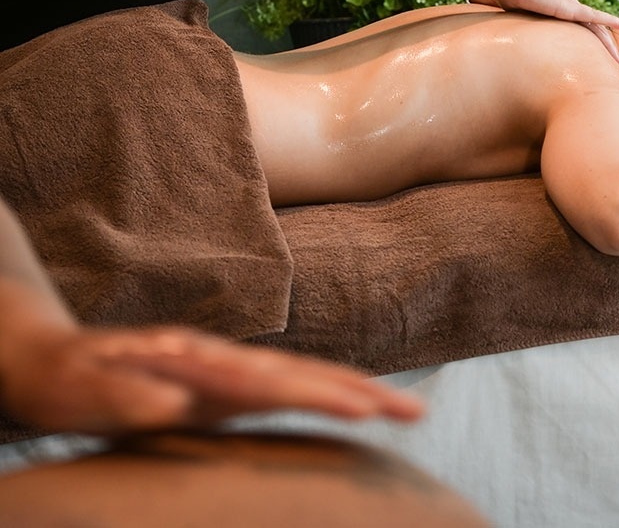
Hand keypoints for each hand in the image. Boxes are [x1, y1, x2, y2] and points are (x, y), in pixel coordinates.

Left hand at [1, 324, 423, 433]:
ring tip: (406, 411)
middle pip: (307, 375)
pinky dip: (330, 398)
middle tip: (417, 412)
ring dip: (358, 393)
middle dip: (364, 392)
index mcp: (198, 362)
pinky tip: (353, 409)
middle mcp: (225, 364)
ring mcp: (230, 376)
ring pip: (306, 380)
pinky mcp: (226, 392)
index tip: (365, 408)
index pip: (272, 382)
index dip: (320, 394)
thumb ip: (126, 397)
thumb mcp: (80, 388)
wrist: (51, 357)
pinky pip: (290, 393)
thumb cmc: (63, 378)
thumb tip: (177, 405)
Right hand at [472, 0, 618, 61]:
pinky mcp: (568, 7)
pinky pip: (594, 17)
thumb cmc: (504, 0)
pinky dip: (609, 21)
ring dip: (610, 45)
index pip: (580, 32)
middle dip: (606, 50)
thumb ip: (522, 32)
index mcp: (557, 14)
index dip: (592, 46)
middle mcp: (566, 9)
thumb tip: (510, 49)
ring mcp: (569, 7)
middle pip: (593, 32)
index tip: (599, 61)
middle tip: (617, 66)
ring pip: (597, 28)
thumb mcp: (517, 23)